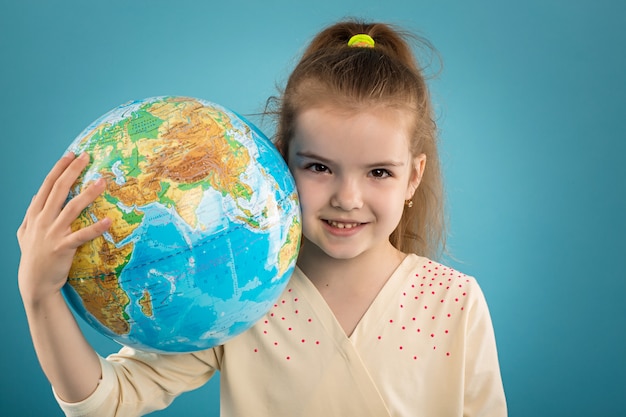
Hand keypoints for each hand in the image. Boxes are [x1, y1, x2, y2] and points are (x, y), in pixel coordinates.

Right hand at [17, 152, 110, 303]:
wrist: (34, 283)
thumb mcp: (25, 233)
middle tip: (87, 157)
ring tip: (102, 181)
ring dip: (88, 194)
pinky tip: (108, 221)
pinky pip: (82, 235)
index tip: (71, 154)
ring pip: (71, 208)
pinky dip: (95, 228)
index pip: (47, 186)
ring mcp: (52, 234)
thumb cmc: (33, 257)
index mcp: (35, 214)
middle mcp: (42, 220)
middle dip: (72, 171)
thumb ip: (31, 214)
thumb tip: (36, 196)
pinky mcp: (63, 248)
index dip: (59, 169)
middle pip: (59, 190)